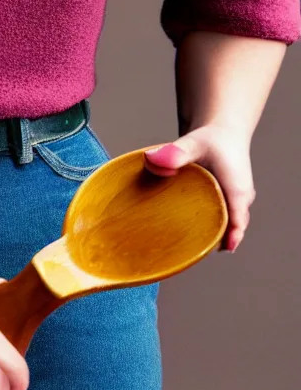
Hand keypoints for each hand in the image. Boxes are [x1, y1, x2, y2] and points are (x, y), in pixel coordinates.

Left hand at [144, 124, 254, 251]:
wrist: (222, 133)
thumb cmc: (210, 139)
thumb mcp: (194, 142)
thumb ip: (176, 152)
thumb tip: (151, 158)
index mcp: (236, 189)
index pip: (237, 218)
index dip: (231, 234)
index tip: (222, 248)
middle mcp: (238, 201)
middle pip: (229, 229)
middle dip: (212, 242)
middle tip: (188, 256)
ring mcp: (231, 206)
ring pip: (222, 228)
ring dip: (206, 238)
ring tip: (180, 251)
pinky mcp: (222, 206)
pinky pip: (215, 223)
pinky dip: (202, 230)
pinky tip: (180, 238)